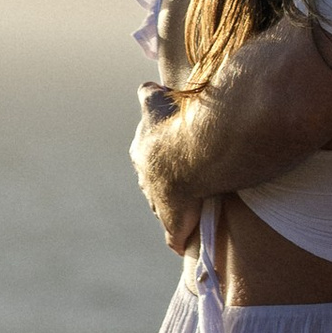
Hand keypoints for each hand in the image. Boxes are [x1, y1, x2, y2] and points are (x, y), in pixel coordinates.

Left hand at [131, 88, 200, 252]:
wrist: (190, 154)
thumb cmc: (174, 125)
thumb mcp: (155, 102)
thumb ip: (148, 94)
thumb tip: (147, 88)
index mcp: (141, 153)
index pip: (145, 155)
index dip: (159, 153)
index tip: (171, 151)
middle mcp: (147, 180)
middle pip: (153, 183)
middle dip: (164, 181)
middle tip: (183, 177)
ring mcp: (159, 204)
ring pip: (162, 207)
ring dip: (174, 206)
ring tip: (190, 204)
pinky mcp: (174, 225)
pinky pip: (175, 236)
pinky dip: (179, 239)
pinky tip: (183, 244)